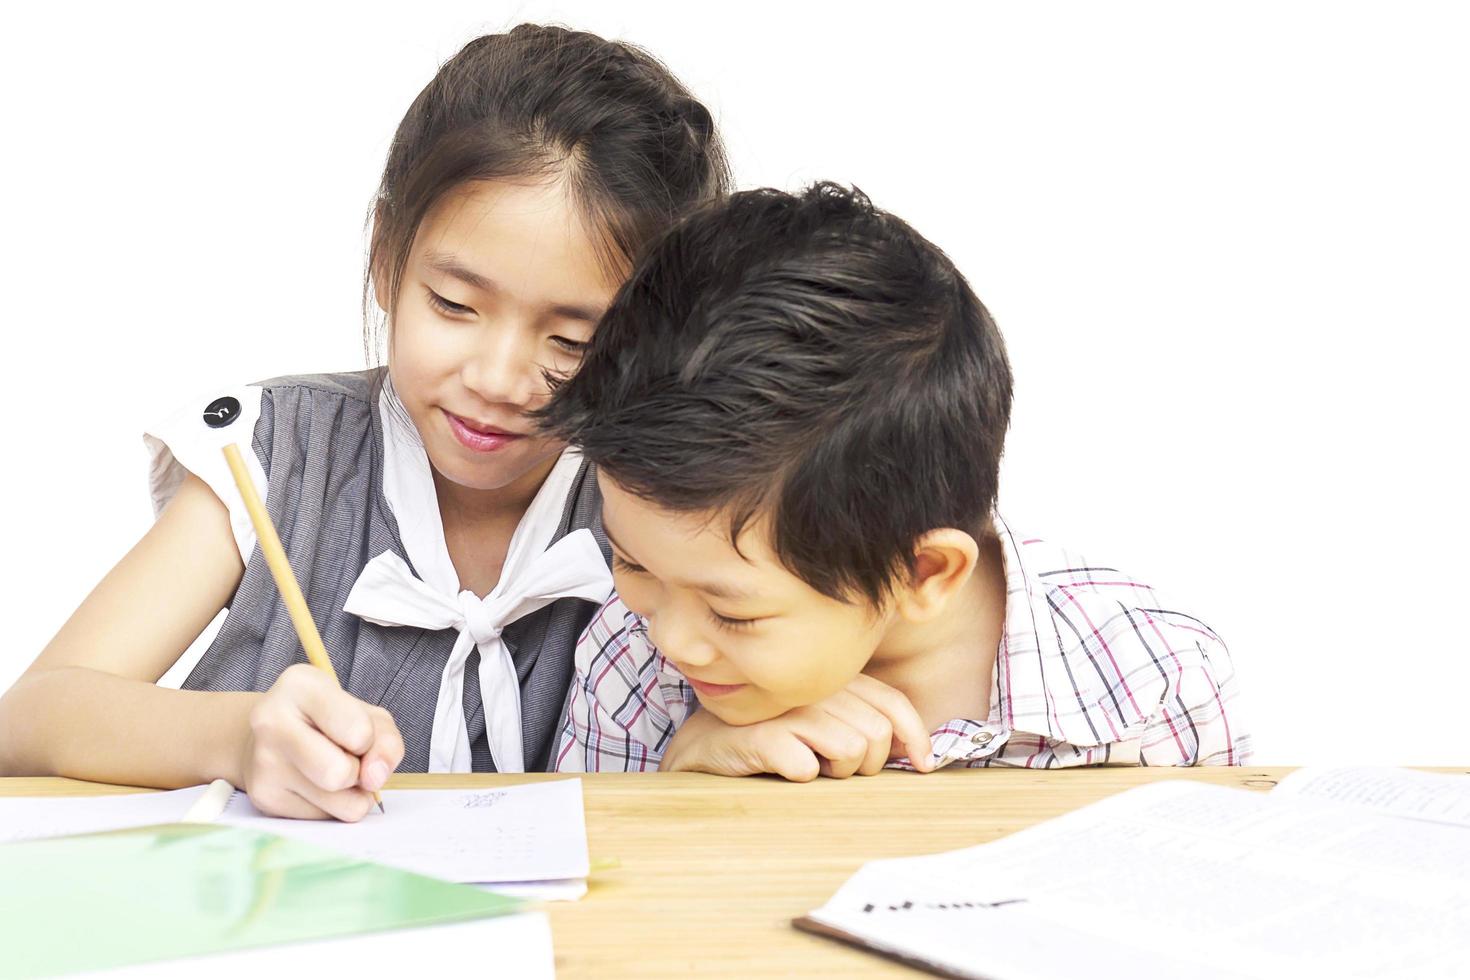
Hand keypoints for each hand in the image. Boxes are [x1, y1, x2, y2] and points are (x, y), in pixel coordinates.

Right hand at [238, 664, 404, 820]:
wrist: (274, 736)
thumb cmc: (330, 721)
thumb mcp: (367, 714)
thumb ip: (386, 740)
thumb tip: (375, 779)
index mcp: (300, 685)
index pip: (358, 731)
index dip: (369, 739)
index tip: (357, 732)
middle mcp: (271, 720)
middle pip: (340, 773)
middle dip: (357, 772)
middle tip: (346, 757)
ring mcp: (262, 762)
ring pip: (337, 804)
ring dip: (349, 794)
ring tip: (333, 770)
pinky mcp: (264, 796)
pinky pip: (323, 819)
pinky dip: (331, 806)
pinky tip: (315, 783)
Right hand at [660, 674, 933, 780]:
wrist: (704, 746)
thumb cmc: (772, 736)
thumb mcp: (823, 724)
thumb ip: (864, 724)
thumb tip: (918, 753)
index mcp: (834, 680)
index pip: (892, 703)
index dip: (915, 736)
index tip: (923, 766)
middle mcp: (813, 687)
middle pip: (875, 734)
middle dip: (865, 765)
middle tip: (834, 768)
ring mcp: (786, 708)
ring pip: (849, 749)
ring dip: (834, 772)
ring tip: (809, 766)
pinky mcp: (759, 735)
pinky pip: (806, 766)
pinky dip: (801, 775)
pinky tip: (785, 770)